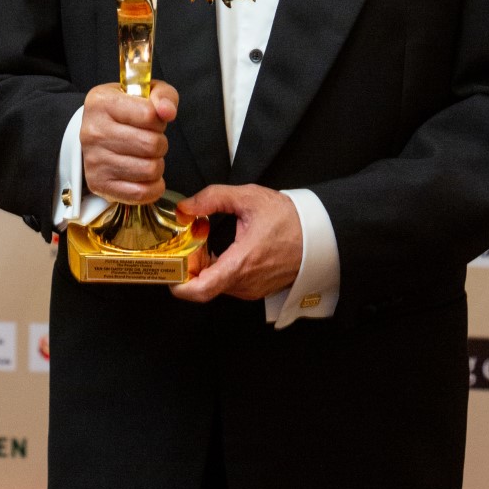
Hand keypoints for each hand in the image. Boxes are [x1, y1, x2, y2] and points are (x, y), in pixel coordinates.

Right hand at [80, 81, 177, 203]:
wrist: (95, 132)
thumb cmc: (124, 112)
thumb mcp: (144, 93)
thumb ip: (163, 95)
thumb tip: (168, 112)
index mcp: (101, 102)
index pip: (149, 115)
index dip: (158, 120)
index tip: (150, 121)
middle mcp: (93, 131)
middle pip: (151, 145)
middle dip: (159, 143)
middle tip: (150, 141)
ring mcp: (94, 160)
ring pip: (149, 169)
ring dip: (156, 164)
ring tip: (145, 156)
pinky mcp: (98, 184)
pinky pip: (140, 193)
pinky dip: (152, 187)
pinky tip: (145, 176)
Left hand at [171, 184, 302, 303]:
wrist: (318, 235)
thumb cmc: (288, 218)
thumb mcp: (248, 198)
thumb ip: (212, 198)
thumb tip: (185, 208)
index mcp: (240, 264)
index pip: (200, 290)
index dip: (178, 284)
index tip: (170, 267)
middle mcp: (244, 283)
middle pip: (203, 285)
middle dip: (190, 265)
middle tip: (190, 241)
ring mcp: (251, 289)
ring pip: (215, 285)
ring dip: (204, 267)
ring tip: (206, 241)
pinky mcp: (256, 289)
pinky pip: (228, 284)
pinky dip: (218, 269)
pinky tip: (221, 249)